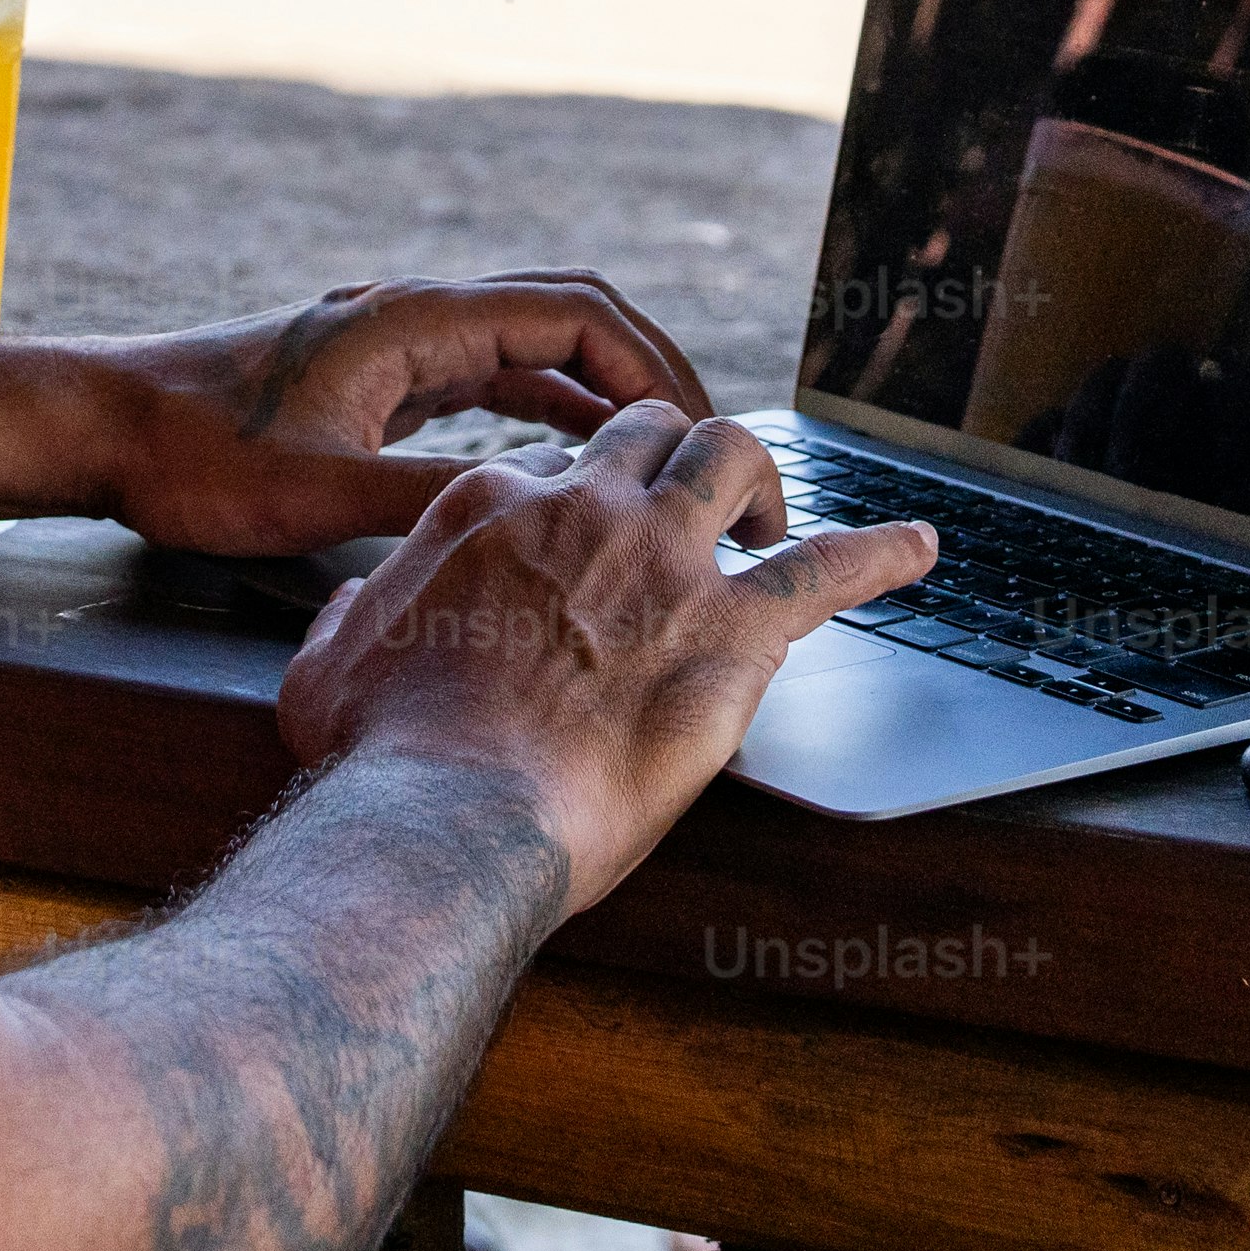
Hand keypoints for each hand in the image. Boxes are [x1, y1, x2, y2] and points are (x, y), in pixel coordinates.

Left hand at [81, 272, 716, 559]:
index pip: (572, 315)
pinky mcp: (378, 379)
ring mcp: (397, 344)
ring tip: (656, 457)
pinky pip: (486, 379)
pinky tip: (567, 464)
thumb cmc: (194, 456)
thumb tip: (536, 520)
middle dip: (646, 369)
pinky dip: (541, 410)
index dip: (651, 366)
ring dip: (597, 390)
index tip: (699, 426)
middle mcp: (416, 316)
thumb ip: (431, 502)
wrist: (106, 428)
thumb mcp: (319, 496)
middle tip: (703, 440)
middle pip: (567, 316)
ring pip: (528, 346)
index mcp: (414, 322)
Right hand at [274, 404, 931, 910]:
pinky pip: (826, 569)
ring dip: (759, 477)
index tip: (582, 545)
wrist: (450, 814)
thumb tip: (354, 608)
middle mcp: (583, 509)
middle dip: (672, 457)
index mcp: (489, 507)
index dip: (573, 503)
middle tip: (694, 504)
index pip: (549, 469)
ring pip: (733, 457)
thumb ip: (352, 618)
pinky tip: (923, 546)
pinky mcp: (731, 633)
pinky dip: (881, 551)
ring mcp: (663, 561)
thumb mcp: (326, 667)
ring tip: (777, 514)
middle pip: (648, 436)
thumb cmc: (384, 756)